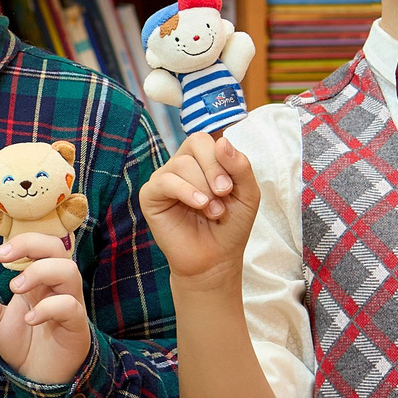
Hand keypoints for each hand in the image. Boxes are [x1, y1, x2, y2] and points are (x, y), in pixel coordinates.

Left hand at [0, 233, 92, 384]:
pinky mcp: (77, 326)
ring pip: (69, 271)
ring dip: (39, 272)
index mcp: (40, 281)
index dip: (23, 241)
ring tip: (14, 289)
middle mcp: (57, 288)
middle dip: (31, 245)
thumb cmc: (24, 345)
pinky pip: (70, 306)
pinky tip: (29, 319)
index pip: (41, 245)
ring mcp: (70, 304)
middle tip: (3, 258)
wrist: (40, 378)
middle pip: (58, 248)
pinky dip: (48, 308)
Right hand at [140, 133, 261, 290]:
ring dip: (203, 188)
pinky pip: (164, 181)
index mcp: (203, 160)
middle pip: (195, 143)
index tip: (230, 185)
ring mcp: (165, 179)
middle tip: (224, 194)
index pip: (207, 138)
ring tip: (213, 211)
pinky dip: (185, 191)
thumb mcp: (247, 194)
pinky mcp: (150, 196)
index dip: (220, 156)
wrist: (216, 258)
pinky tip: (199, 206)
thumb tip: (221, 141)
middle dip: (214, 168)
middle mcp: (182, 165)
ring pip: (182, 164)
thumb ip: (240, 166)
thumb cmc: (231, 226)